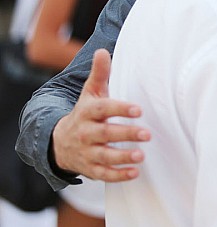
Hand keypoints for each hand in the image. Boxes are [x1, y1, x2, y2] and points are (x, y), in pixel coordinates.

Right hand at [51, 49, 150, 180]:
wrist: (59, 143)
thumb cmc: (85, 114)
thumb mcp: (90, 94)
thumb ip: (99, 74)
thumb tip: (102, 51)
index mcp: (87, 112)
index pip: (102, 109)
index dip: (119, 109)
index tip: (138, 110)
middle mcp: (85, 133)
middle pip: (105, 133)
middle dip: (125, 134)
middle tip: (147, 134)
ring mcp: (86, 152)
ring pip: (104, 156)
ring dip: (122, 156)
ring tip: (141, 155)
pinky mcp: (89, 168)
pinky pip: (102, 174)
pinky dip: (117, 175)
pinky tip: (134, 173)